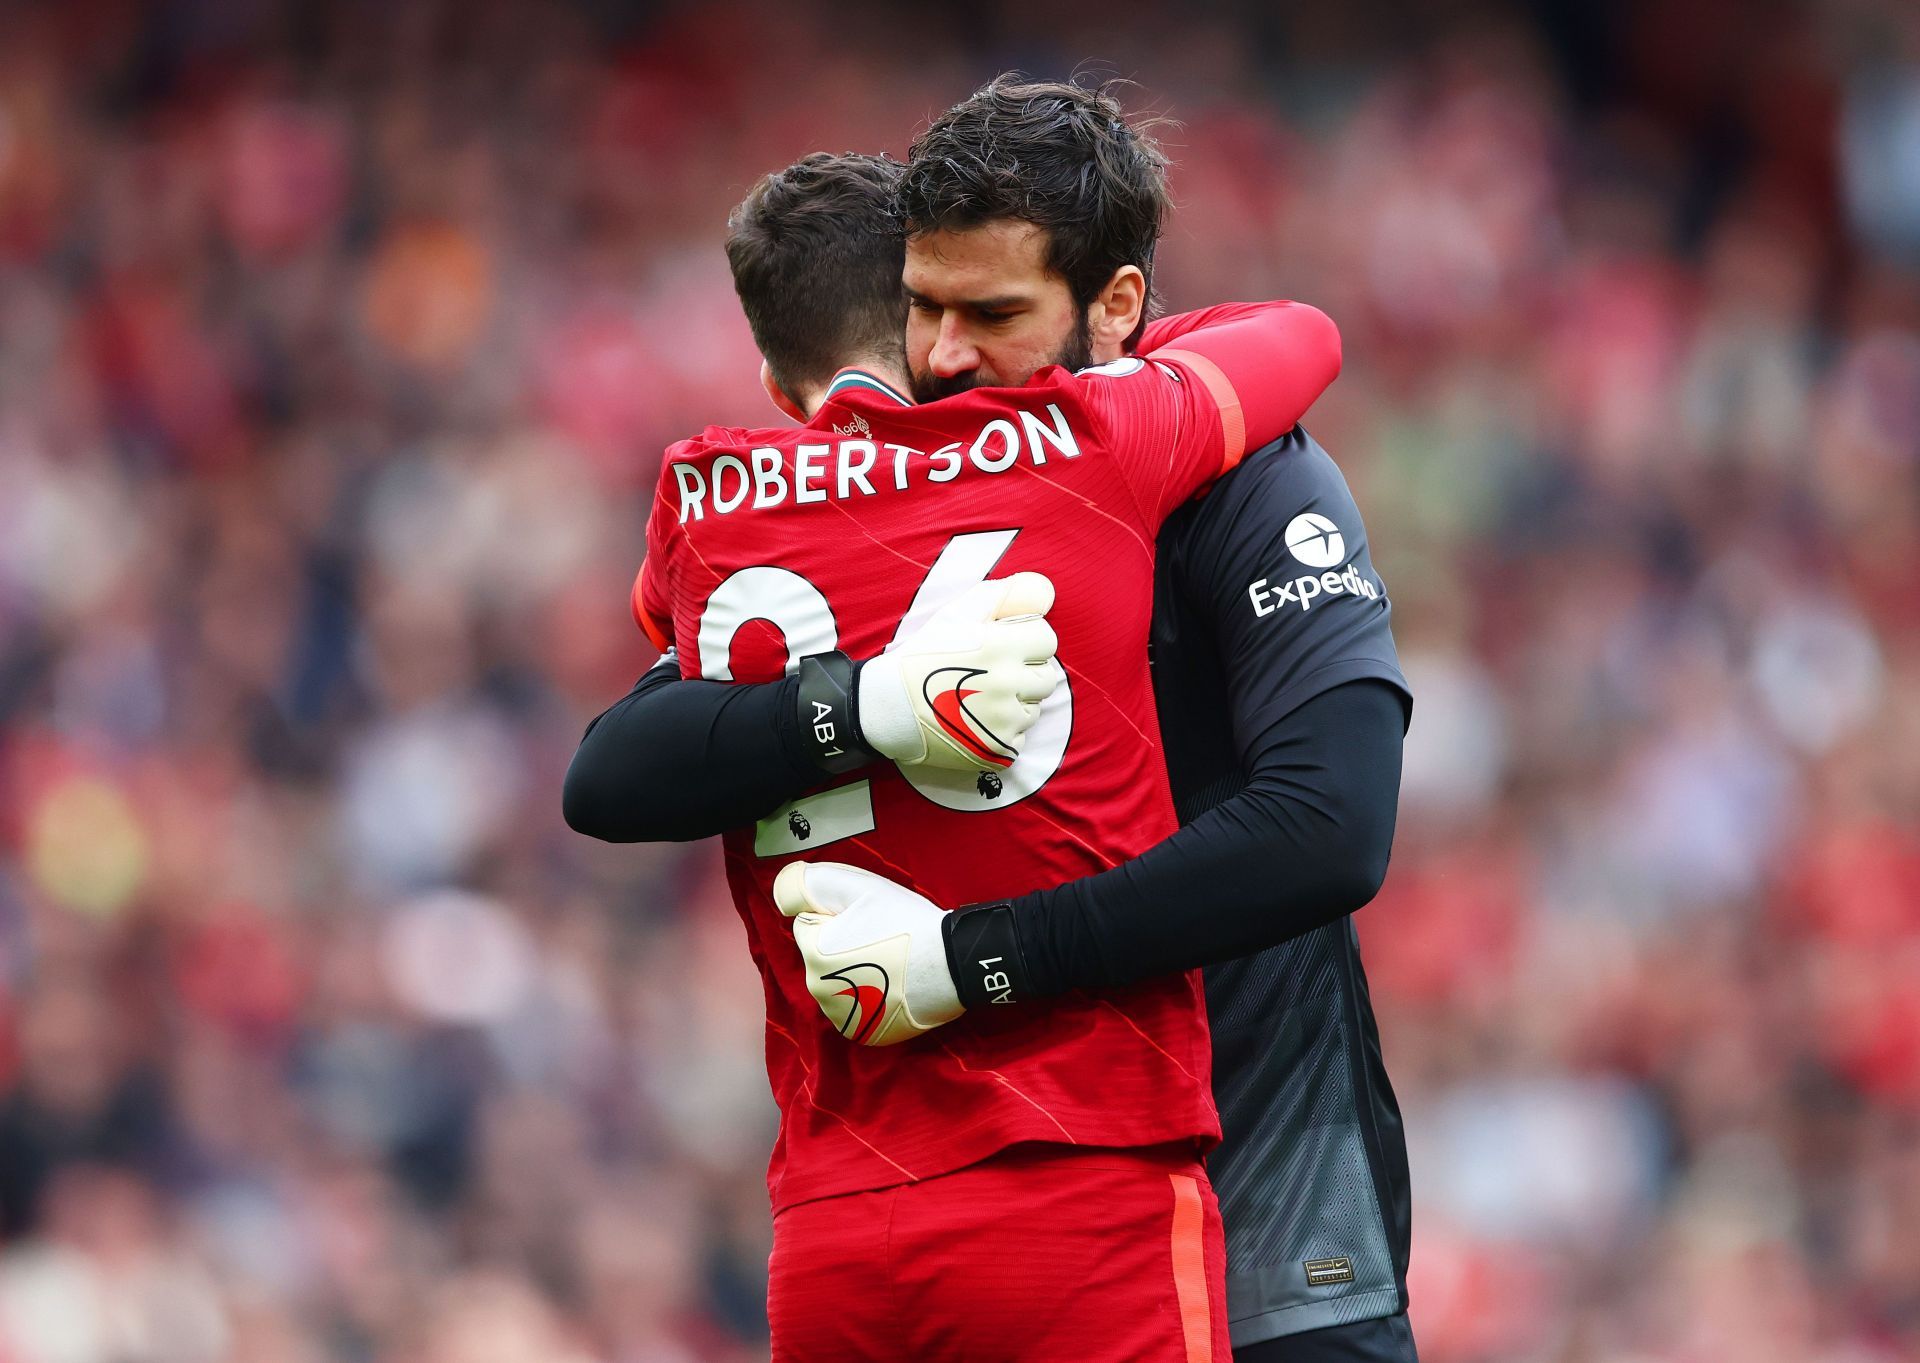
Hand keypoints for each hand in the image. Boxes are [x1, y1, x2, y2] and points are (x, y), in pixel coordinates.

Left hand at [773, 861, 961, 1046]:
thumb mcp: (857, 886)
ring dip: (853, 974)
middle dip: (841, 947)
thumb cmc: (906, 922)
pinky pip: (855, 1009)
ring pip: (836, 984)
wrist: (951, 964)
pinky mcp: (862, 1034)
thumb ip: (809, 885)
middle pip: (820, 957)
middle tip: (880, 939)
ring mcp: (841, 1017)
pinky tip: (891, 987)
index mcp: (813, 952)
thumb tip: (781, 896)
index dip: (836, 917)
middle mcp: (818, 991)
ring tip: (889, 963)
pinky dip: (868, 1000)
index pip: (807, 926)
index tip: (866, 920)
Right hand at [857, 573, 1060, 770]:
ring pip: (1034, 709)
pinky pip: (1019, 737)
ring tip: (980, 698)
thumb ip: (1002, 595)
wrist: (890, 707)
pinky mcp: (999, 749)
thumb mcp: (956, 614)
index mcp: (1000, 647)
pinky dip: (1003, 730)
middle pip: (1046, 677)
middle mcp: (1007, 684)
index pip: (1047, 640)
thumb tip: (1045, 590)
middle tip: (993, 674)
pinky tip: (975, 720)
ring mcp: (1004, 721)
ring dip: (1015, 702)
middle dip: (1025, 673)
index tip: (1004, 646)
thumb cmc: (923, 656)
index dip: (1026, 641)